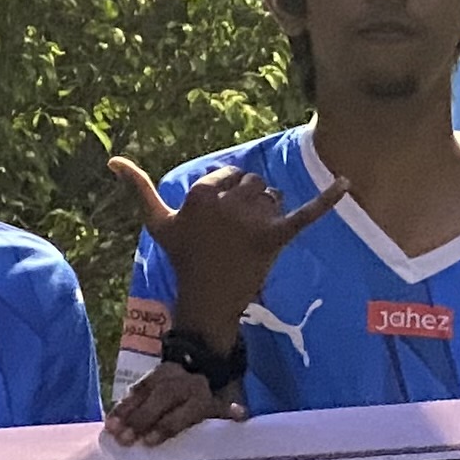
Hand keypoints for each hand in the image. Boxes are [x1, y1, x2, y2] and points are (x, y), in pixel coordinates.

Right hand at [106, 362, 248, 449]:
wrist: (203, 362)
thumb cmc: (211, 404)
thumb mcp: (223, 410)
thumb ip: (228, 415)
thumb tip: (240, 415)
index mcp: (203, 397)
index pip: (183, 412)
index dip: (165, 425)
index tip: (149, 442)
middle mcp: (184, 384)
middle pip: (161, 400)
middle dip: (142, 420)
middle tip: (125, 439)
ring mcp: (166, 377)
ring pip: (145, 392)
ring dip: (126, 412)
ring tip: (111, 430)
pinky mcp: (151, 374)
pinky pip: (135, 388)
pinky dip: (122, 404)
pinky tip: (110, 419)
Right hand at [109, 154, 347, 340]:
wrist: (206, 300)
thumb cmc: (182, 259)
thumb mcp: (158, 223)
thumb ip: (139, 188)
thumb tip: (112, 159)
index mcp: (200, 192)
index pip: (228, 176)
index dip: (226, 198)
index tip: (218, 224)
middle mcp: (226, 202)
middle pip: (253, 183)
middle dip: (249, 202)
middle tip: (236, 235)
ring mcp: (251, 221)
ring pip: (273, 196)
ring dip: (268, 211)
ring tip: (252, 239)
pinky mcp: (275, 237)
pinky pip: (306, 213)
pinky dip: (329, 198)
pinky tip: (348, 182)